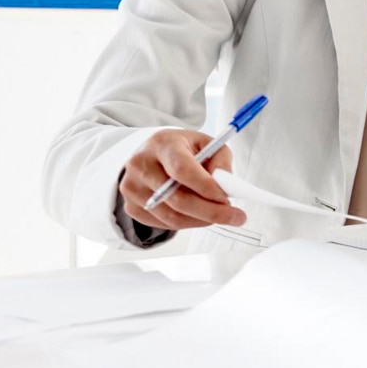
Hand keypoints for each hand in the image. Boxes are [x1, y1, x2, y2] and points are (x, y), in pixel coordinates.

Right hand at [119, 128, 245, 233]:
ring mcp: (132, 187)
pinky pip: (163, 224)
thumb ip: (220, 161)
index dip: (206, 187)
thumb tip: (226, 186)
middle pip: (177, 198)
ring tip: (220, 215)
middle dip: (211, 212)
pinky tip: (200, 215)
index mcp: (163, 143)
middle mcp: (141, 164)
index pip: (182, 169)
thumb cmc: (184, 149)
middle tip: (236, 217)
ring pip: (171, 216)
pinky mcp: (131, 206)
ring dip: (201, 220)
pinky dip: (187, 223)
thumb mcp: (207, 144)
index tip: (227, 198)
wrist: (152, 155)